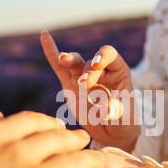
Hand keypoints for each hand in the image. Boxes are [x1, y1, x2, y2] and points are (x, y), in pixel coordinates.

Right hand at [40, 31, 139, 151]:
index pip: (109, 55)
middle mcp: (99, 70)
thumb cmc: (123, 121)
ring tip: (63, 60)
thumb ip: (115, 111)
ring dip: (68, 60)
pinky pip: (59, 68)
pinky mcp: (70, 85)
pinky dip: (51, 52)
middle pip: (90, 62)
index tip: (96, 64)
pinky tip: (44, 35)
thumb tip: (106, 111)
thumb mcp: (123, 117)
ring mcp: (83, 76)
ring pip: (75, 63)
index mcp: (117, 71)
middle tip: (84, 84)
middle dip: (87, 72)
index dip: (102, 56)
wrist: (112, 132)